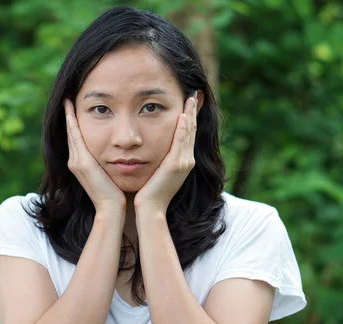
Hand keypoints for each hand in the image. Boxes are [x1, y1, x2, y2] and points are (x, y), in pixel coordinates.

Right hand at [64, 99, 125, 211]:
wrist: (112, 208)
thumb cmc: (115, 192)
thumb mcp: (109, 172)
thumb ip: (107, 161)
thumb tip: (116, 151)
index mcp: (81, 163)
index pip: (75, 137)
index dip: (73, 122)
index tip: (73, 107)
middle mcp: (75, 161)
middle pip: (70, 133)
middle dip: (68, 115)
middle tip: (66, 97)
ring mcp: (76, 162)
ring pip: (71, 133)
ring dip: (68, 116)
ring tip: (67, 100)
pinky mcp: (82, 163)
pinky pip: (76, 138)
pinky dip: (72, 125)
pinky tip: (72, 112)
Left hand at [134, 92, 198, 212]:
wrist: (149, 209)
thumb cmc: (147, 192)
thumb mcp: (155, 172)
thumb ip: (157, 159)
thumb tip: (149, 147)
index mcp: (181, 161)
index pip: (187, 134)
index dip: (190, 118)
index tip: (189, 102)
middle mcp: (186, 160)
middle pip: (192, 130)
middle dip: (193, 111)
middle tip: (195, 94)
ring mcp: (183, 163)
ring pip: (189, 133)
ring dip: (190, 114)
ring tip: (191, 98)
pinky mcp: (176, 165)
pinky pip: (181, 142)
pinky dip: (183, 128)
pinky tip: (182, 116)